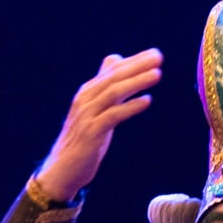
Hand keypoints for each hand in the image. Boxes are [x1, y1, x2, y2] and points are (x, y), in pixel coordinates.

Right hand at [33, 49, 162, 203]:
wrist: (63, 168)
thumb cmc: (83, 139)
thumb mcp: (94, 110)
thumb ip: (105, 86)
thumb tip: (115, 59)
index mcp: (87, 92)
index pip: (112, 70)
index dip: (133, 61)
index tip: (155, 54)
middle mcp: (85, 99)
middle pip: (113, 77)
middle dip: (137, 66)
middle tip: (159, 57)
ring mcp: (87, 115)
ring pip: (114, 93)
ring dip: (136, 82)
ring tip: (157, 75)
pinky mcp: (91, 133)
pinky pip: (113, 115)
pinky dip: (130, 107)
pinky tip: (147, 101)